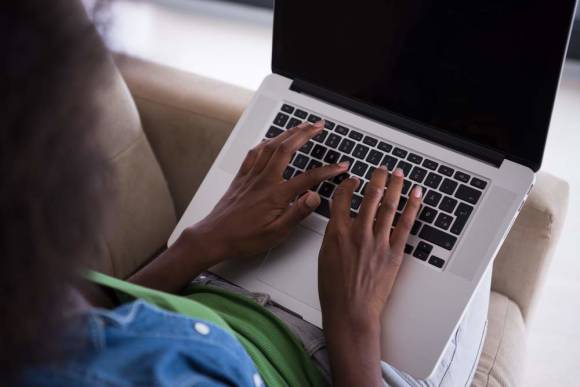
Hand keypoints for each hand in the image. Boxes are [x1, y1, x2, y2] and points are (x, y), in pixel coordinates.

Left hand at [188, 120, 348, 262]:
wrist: (214, 237)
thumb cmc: (243, 238)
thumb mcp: (276, 233)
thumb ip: (297, 213)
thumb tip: (314, 197)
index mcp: (275, 195)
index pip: (308, 178)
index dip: (327, 170)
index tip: (340, 166)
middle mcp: (263, 180)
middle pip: (287, 149)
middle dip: (305, 133)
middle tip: (318, 125)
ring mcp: (251, 176)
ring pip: (270, 146)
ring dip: (287, 133)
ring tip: (300, 126)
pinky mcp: (241, 177)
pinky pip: (254, 153)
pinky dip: (265, 142)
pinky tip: (270, 140)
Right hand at [318, 166, 421, 328]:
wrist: (351, 311)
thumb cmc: (335, 290)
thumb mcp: (324, 257)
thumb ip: (333, 236)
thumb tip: (340, 223)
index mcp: (337, 232)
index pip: (342, 198)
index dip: (348, 186)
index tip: (353, 181)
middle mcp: (358, 232)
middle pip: (369, 196)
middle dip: (376, 179)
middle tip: (381, 170)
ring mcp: (377, 241)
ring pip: (388, 205)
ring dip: (395, 186)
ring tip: (398, 174)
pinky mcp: (393, 252)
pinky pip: (405, 224)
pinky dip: (412, 206)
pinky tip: (416, 194)